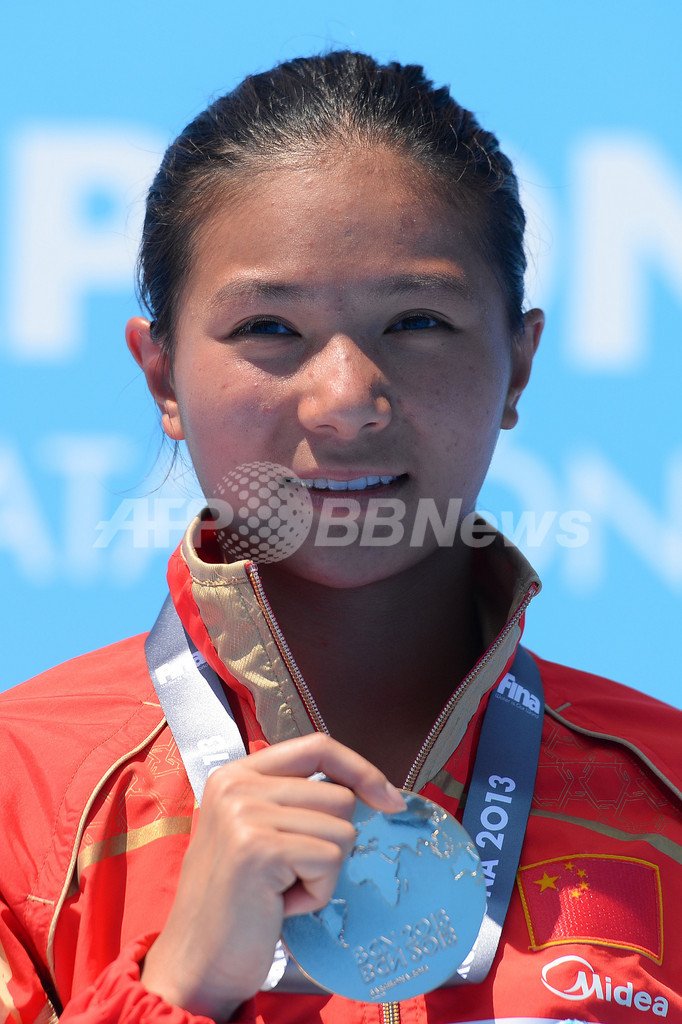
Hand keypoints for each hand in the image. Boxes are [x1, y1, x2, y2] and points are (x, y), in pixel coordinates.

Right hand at [140, 733, 405, 1019]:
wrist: (198, 962)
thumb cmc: (240, 903)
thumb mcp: (260, 832)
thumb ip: (297, 801)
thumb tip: (377, 792)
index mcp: (237, 774)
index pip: (318, 746)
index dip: (361, 769)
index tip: (389, 799)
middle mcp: (236, 784)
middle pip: (339, 795)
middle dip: (331, 843)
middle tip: (289, 875)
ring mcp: (244, 813)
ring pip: (341, 829)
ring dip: (324, 872)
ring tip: (281, 890)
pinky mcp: (259, 848)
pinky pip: (330, 860)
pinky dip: (317, 893)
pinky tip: (280, 905)